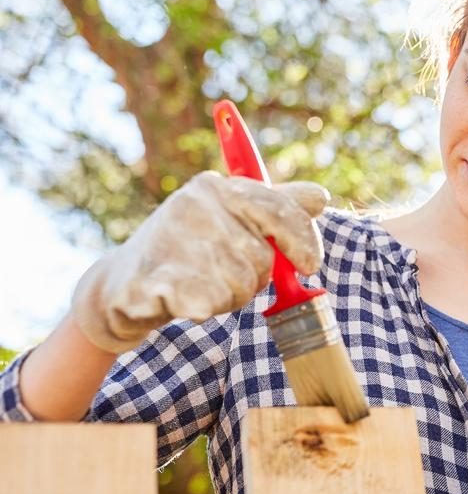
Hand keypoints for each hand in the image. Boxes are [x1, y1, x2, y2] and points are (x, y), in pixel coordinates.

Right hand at [70, 171, 328, 353]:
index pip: (280, 210)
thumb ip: (277, 206)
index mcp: (216, 186)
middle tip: (226, 273)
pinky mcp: (153, 276)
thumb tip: (320, 197)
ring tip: (199, 283)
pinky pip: (210, 304)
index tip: (310, 264)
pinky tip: (182, 299)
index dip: (303, 240)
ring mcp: (172, 238)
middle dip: (254, 276)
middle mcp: (195, 205)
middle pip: (263, 257)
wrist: (121, 283)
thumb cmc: (189, 249)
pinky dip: (202, 307)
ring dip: (228, 295)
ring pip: (241, 285)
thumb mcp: (232, 218)